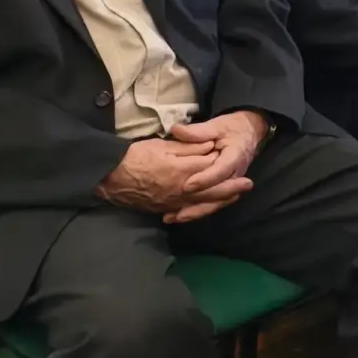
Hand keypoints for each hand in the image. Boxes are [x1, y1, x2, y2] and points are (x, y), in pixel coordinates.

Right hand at [97, 138, 228, 214]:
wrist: (109, 178)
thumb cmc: (135, 157)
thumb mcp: (163, 146)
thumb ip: (189, 147)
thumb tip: (210, 145)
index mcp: (183, 172)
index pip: (209, 167)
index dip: (221, 162)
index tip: (234, 157)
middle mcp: (182, 191)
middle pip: (213, 190)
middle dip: (232, 187)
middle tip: (248, 184)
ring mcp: (173, 203)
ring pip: (202, 204)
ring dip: (220, 200)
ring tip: (234, 197)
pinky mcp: (164, 209)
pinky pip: (187, 212)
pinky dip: (199, 210)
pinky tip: (206, 208)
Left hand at [166, 111, 270, 223]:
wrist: (249, 132)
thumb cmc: (232, 128)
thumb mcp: (217, 125)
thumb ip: (198, 131)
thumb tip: (176, 129)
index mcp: (235, 156)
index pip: (221, 171)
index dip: (205, 179)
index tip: (187, 185)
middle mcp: (235, 174)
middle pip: (219, 195)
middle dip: (198, 205)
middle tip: (177, 213)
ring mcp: (231, 183)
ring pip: (216, 202)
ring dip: (196, 212)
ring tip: (174, 218)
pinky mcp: (224, 188)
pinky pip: (213, 203)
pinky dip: (197, 210)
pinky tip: (179, 216)